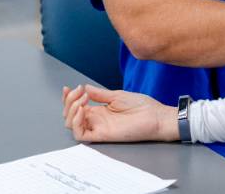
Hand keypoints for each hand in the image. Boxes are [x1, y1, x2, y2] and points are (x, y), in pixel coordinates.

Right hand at [61, 84, 177, 142]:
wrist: (156, 116)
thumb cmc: (142, 107)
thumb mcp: (118, 96)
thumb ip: (100, 94)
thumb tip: (86, 88)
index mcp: (99, 110)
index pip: (77, 106)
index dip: (68, 98)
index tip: (68, 88)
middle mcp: (96, 120)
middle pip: (70, 115)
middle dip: (69, 101)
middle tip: (79, 91)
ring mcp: (98, 127)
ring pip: (71, 125)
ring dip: (71, 110)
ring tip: (81, 99)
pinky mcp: (101, 136)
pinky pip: (80, 134)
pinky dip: (75, 122)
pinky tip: (82, 109)